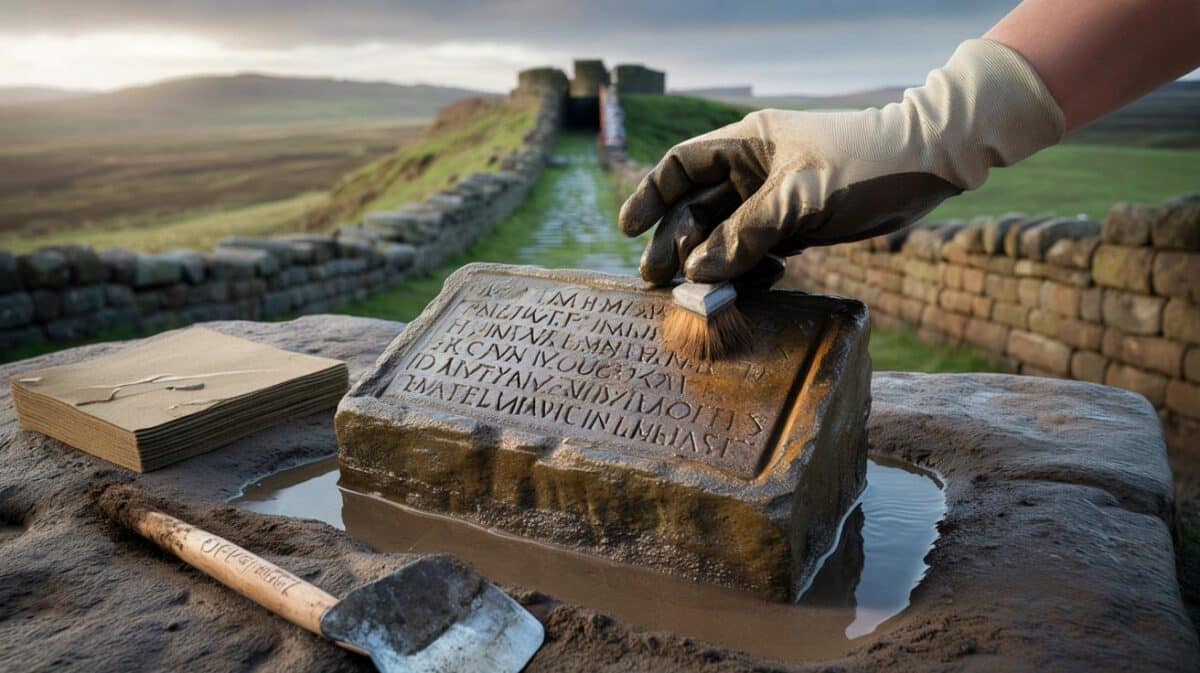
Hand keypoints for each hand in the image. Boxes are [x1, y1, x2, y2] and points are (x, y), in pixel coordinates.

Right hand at [619, 39, 1064, 285]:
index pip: (681, 166)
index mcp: (746, 144)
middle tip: (655, 281)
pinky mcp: (796, 225)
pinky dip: (746, 269)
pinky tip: (743, 287)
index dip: (652, 196)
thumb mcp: (801, 198)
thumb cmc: (864, 165)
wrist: (929, 166)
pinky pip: (756, 250)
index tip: (630, 229)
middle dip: (675, 242)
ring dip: (709, 263)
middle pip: (697, 207)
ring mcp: (774, 199)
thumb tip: (698, 271)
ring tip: (694, 295)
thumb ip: (747, 233)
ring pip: (725, 234)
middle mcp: (753, 170)